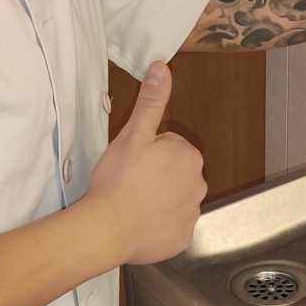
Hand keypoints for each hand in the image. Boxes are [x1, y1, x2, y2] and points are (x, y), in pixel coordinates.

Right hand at [83, 62, 206, 264]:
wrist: (107, 229)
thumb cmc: (118, 180)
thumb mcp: (133, 134)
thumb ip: (151, 101)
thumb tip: (161, 67)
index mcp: (189, 156)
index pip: (170, 147)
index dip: (148, 152)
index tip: (133, 163)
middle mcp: (198, 185)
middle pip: (176, 173)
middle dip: (157, 175)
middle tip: (131, 182)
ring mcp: (192, 214)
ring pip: (175, 199)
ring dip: (159, 199)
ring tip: (133, 203)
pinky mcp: (183, 237)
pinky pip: (173, 225)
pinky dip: (159, 224)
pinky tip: (140, 223)